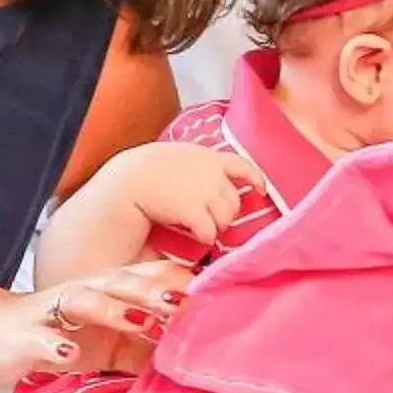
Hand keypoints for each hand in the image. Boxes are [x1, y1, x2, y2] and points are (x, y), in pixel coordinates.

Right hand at [0, 259, 189, 379]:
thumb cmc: (61, 335)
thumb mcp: (112, 344)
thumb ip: (151, 346)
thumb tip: (199, 358)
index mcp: (111, 293)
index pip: (151, 279)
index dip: (182, 285)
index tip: (219, 294)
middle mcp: (86, 292)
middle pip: (123, 282)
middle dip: (156, 291)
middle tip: (189, 304)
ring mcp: (54, 312)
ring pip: (85, 300)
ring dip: (113, 310)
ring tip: (140, 323)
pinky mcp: (25, 336)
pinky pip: (40, 339)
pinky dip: (52, 345)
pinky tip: (67, 354)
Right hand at [112, 143, 261, 247]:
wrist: (131, 179)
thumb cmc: (148, 171)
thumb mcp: (180, 156)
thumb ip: (199, 166)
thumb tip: (215, 181)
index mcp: (209, 157)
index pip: (242, 165)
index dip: (255, 179)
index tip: (261, 189)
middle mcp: (212, 173)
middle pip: (234, 201)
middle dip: (225, 213)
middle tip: (210, 219)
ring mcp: (205, 192)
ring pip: (225, 219)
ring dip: (216, 227)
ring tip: (200, 227)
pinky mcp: (195, 211)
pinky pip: (210, 231)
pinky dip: (205, 236)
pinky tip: (195, 235)